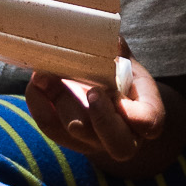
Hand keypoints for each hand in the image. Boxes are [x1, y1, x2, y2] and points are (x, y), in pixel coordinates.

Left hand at [25, 47, 181, 173]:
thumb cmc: (122, 79)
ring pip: (78, 132)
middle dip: (102, 119)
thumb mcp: (128, 64)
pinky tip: (36, 82)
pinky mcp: (66, 137)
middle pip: (117, 145)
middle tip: (92, 92)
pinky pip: (50, 126)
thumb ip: (121, 54)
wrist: (106, 101)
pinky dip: (39, 103)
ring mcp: (93, 142)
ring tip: (49, 73)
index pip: (148, 124)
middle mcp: (123, 137)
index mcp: (146, 116)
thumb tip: (112, 41)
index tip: (116, 93)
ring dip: (62, 100)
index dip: (134, 115)